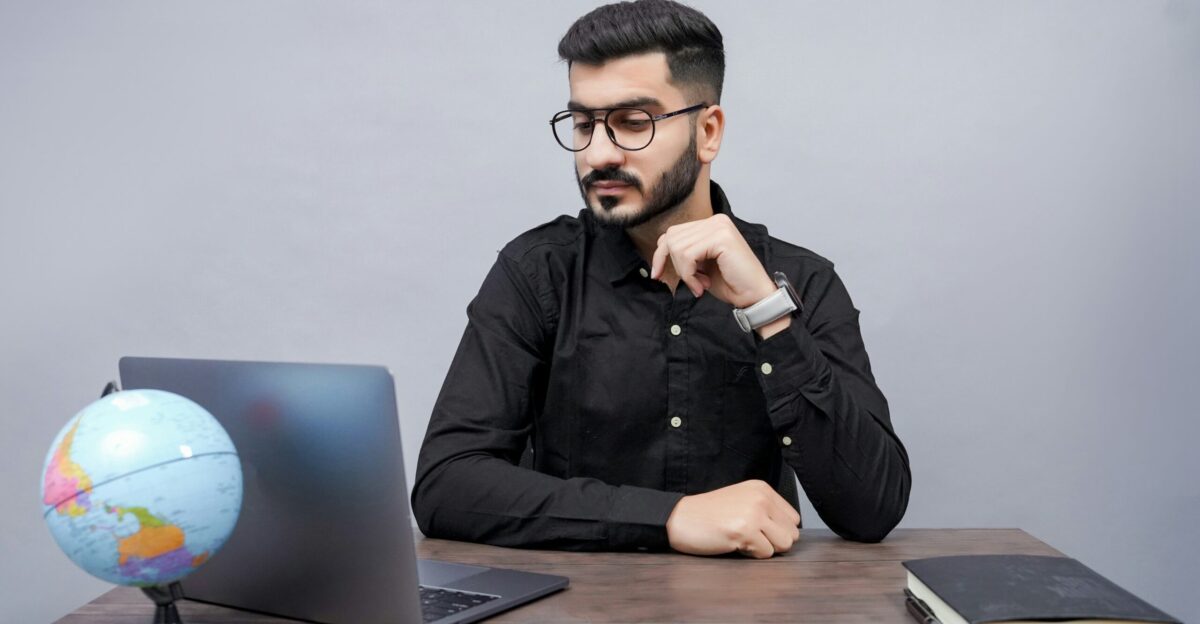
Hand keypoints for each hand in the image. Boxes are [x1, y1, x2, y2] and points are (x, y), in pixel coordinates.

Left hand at [649, 214, 776, 307]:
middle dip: (672, 264)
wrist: (754, 296)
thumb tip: (659, 254)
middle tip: (690, 282)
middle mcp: (716, 221)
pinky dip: (689, 275)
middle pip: (671, 237)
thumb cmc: (730, 284)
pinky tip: (703, 285)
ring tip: (700, 284)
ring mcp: (719, 227)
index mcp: (711, 225)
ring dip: (684, 273)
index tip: (658, 275)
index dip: (661, 255)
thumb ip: (684, 255)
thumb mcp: (700, 266)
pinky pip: (688, 255)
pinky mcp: (721, 238)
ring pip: (677, 247)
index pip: (673, 232)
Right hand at [665, 480, 801, 558]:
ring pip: (783, 544)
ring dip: (764, 548)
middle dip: (773, 541)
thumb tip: (791, 534)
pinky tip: (733, 543)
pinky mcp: (744, 530)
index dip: (778, 530)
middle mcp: (761, 498)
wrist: (679, 518)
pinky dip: (751, 554)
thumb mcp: (741, 501)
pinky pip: (765, 553)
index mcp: (762, 489)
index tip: (757, 529)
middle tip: (748, 536)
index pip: (794, 518)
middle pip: (792, 533)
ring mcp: (753, 513)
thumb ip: (767, 511)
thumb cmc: (708, 514)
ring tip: (742, 539)